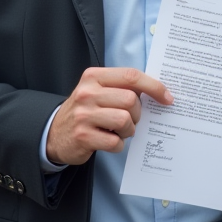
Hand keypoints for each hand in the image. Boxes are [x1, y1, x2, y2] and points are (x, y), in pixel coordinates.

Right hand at [46, 67, 172, 165]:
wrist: (54, 132)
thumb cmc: (85, 110)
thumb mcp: (97, 90)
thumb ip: (121, 87)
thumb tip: (156, 91)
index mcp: (94, 76)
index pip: (131, 76)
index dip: (154, 86)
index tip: (167, 98)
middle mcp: (87, 93)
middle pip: (131, 100)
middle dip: (138, 113)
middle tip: (131, 119)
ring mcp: (84, 115)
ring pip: (125, 120)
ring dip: (128, 130)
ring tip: (119, 131)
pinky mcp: (83, 136)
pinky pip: (115, 142)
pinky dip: (118, 145)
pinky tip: (108, 141)